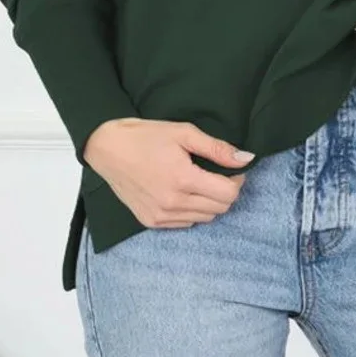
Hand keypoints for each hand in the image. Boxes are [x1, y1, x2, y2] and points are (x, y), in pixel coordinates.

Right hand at [82, 118, 253, 227]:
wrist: (109, 148)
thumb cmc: (146, 136)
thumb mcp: (184, 132)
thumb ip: (217, 148)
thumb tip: (246, 159)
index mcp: (183, 179)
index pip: (228, 194)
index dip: (237, 179)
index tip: (231, 167)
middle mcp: (173, 204)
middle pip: (220, 208)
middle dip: (226, 190)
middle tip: (217, 172)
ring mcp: (161, 216)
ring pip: (205, 218)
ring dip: (210, 201)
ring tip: (199, 180)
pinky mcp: (151, 222)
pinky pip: (186, 223)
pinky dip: (192, 210)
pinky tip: (183, 191)